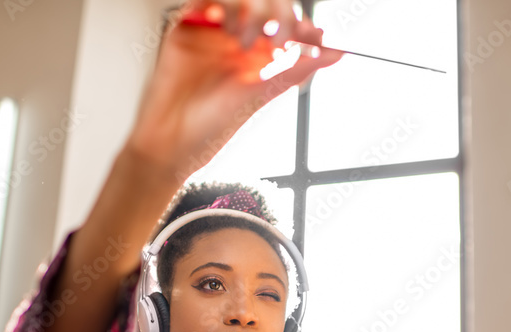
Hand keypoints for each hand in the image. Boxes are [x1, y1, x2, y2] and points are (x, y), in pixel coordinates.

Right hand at [125, 0, 340, 181]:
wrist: (173, 139)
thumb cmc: (212, 127)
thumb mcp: (262, 96)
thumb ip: (297, 70)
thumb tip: (336, 54)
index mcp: (259, 56)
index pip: (285, 24)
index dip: (300, 24)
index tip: (311, 34)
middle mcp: (237, 41)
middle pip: (264, 4)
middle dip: (275, 13)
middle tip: (274, 38)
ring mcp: (212, 33)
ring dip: (246, 9)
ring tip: (243, 40)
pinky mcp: (187, 28)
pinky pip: (204, 0)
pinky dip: (217, 4)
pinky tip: (221, 23)